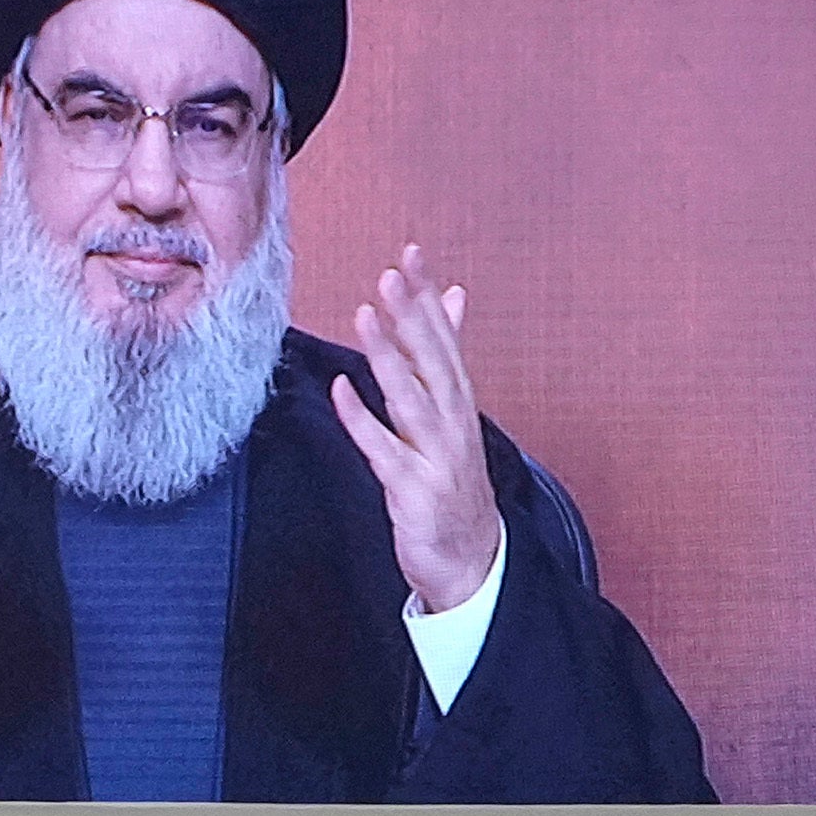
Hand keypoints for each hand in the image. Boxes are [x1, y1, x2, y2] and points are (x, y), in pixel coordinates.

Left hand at [328, 244, 506, 618]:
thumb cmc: (453, 479)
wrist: (472, 561)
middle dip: (413, 317)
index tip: (411, 254)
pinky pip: (385, 451)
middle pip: (433, 362)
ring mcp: (435, 457)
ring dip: (390, 358)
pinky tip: (343, 390)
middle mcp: (452, 424)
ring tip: (367, 315)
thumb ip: (447, 352)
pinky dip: (364, 421)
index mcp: (458, 402)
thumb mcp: (453, 410)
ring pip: (412, 400)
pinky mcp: (413, 491)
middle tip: (393, 273)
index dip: (427, 297)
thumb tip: (453, 295)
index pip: (444, 339)